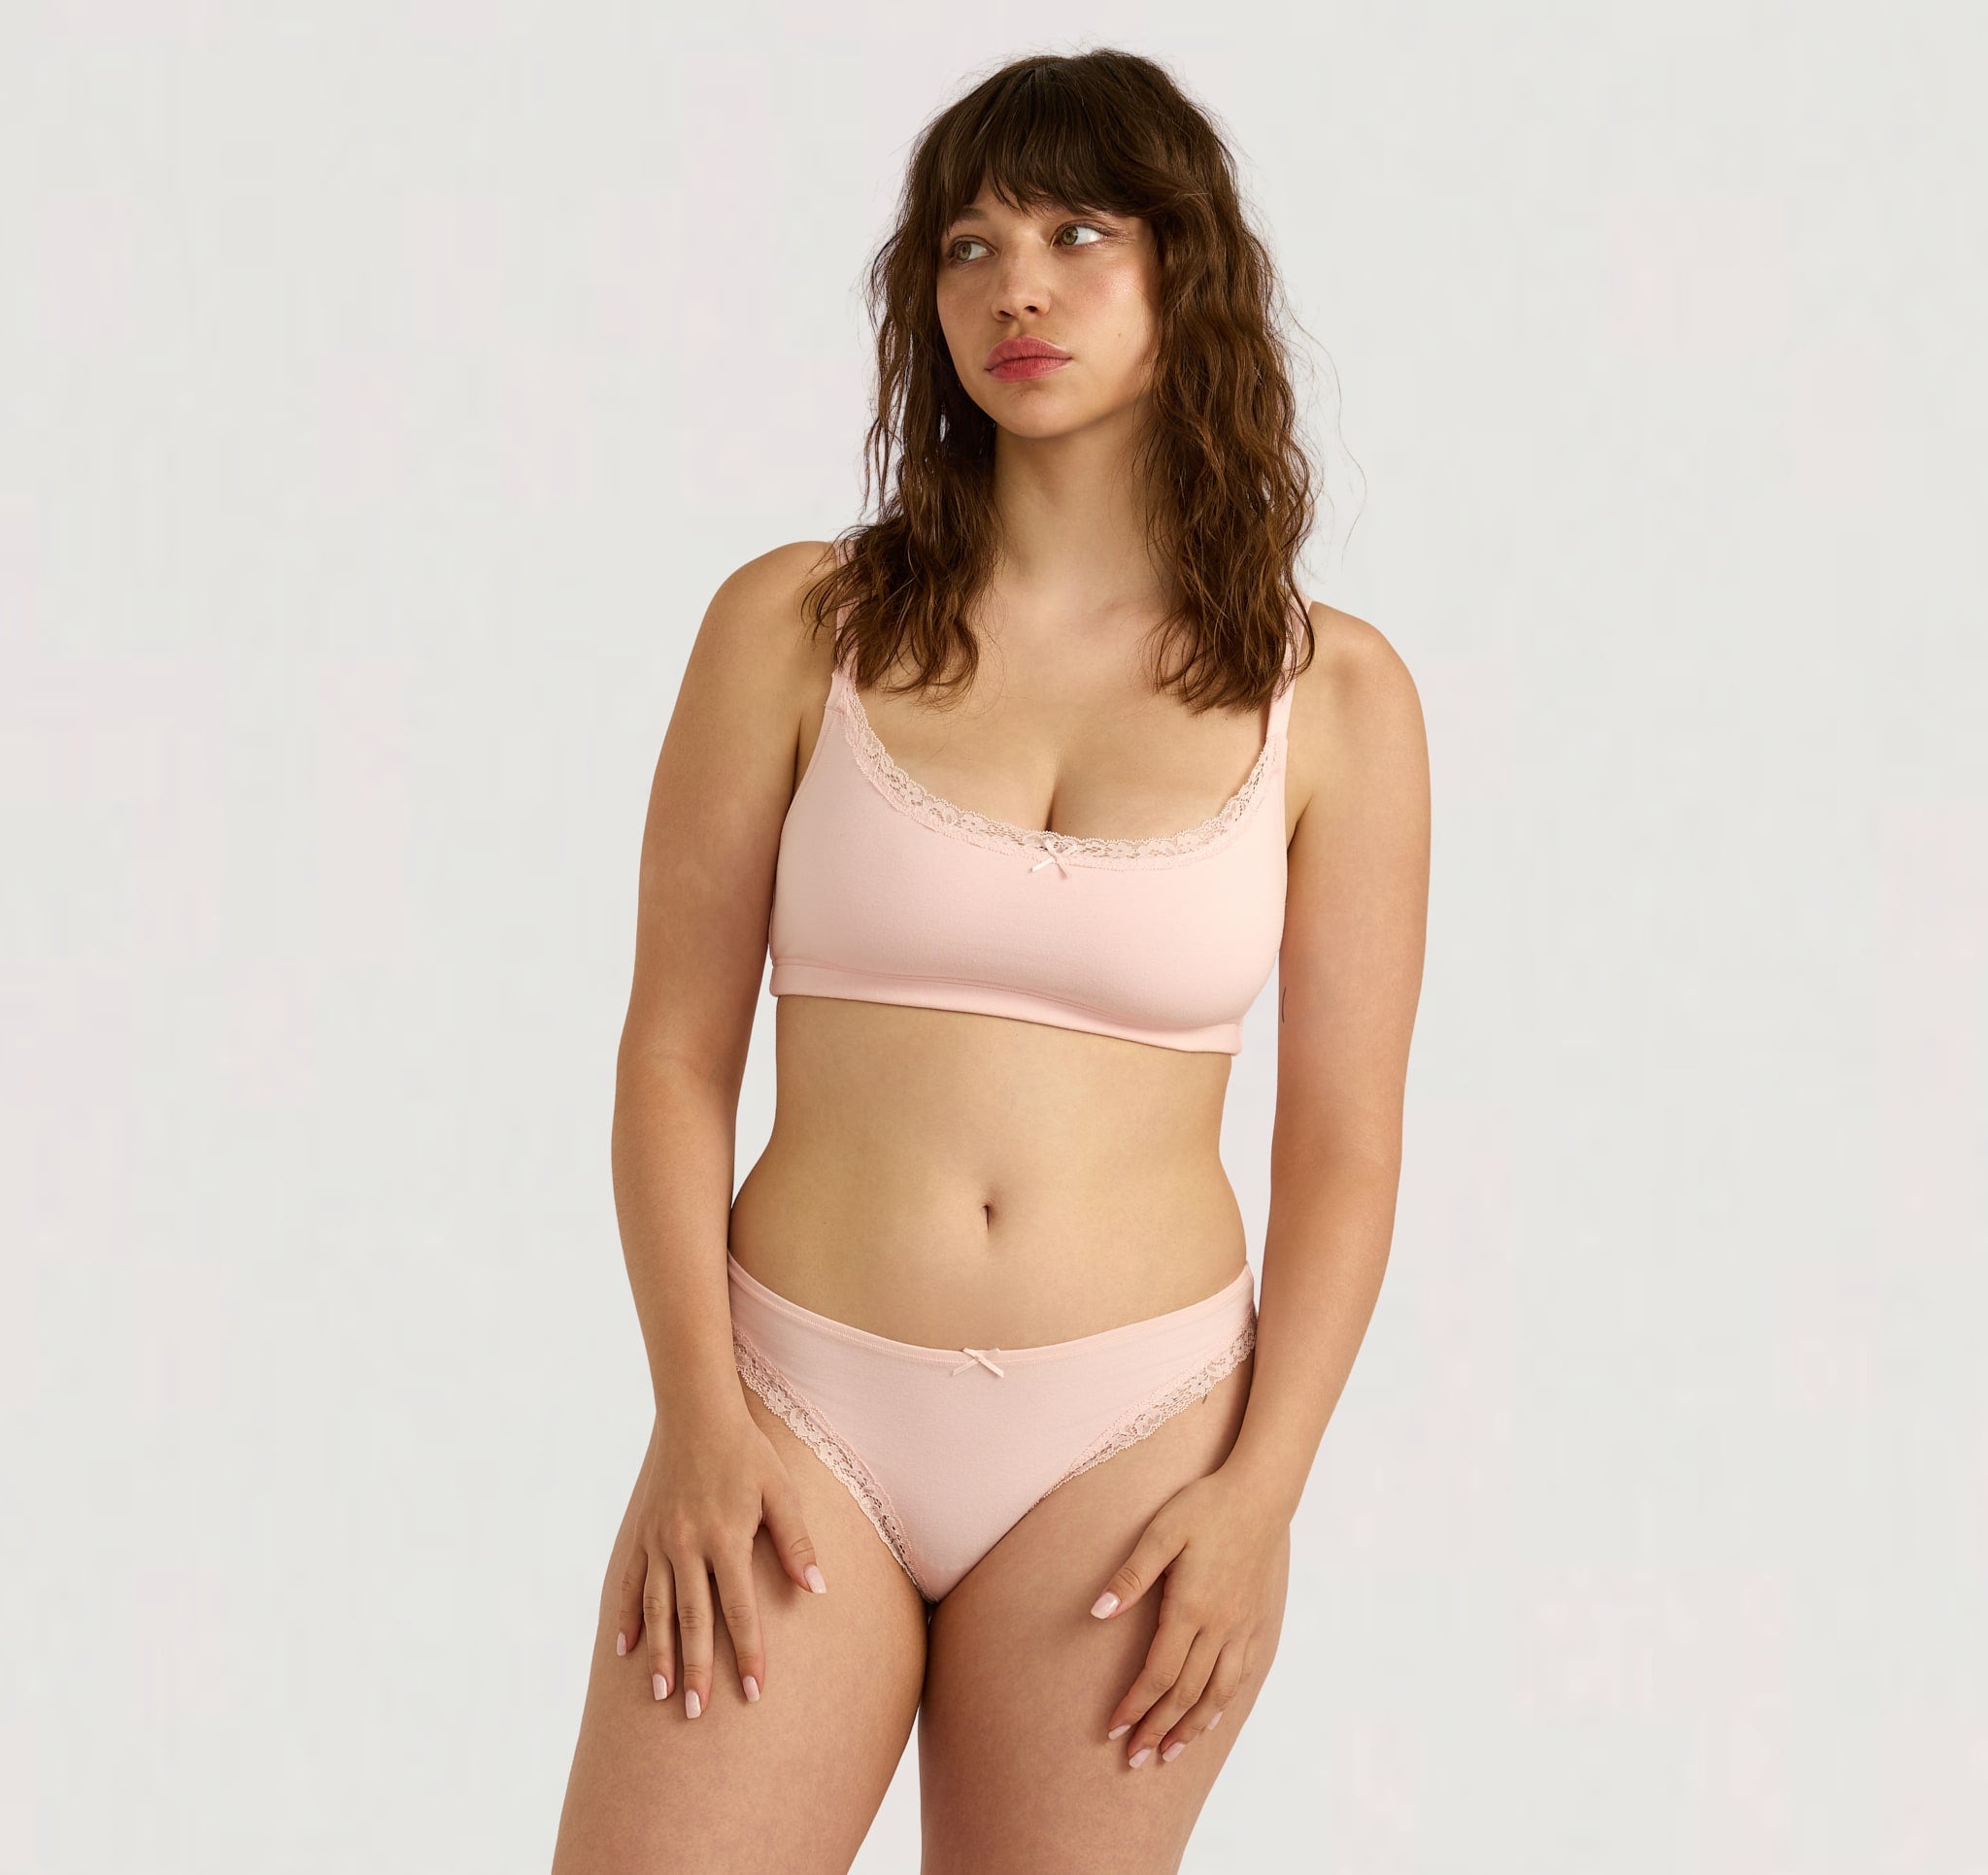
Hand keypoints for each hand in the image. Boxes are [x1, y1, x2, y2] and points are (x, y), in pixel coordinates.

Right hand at [614, 1403, 829, 1717]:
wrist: (696, 1414)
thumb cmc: (747, 1452)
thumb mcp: (780, 1490)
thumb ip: (796, 1541)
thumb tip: (816, 1589)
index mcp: (726, 1538)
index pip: (739, 1609)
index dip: (749, 1652)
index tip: (754, 1691)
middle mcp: (688, 1545)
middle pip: (693, 1619)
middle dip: (697, 1669)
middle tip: (697, 1712)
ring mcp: (660, 1541)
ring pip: (657, 1608)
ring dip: (660, 1654)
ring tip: (662, 1693)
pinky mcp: (643, 1534)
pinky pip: (631, 1582)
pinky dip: (627, 1617)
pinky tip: (625, 1649)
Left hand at [1087, 1464, 1284, 1767]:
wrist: (1261, 1494)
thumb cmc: (1205, 1507)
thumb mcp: (1161, 1532)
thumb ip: (1131, 1576)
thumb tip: (1097, 1613)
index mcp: (1191, 1608)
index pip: (1157, 1674)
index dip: (1134, 1706)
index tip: (1113, 1730)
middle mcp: (1219, 1627)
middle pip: (1185, 1694)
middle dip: (1157, 1729)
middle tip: (1134, 1760)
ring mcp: (1241, 1627)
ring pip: (1216, 1694)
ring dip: (1191, 1727)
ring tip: (1169, 1752)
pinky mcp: (1256, 1621)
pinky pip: (1239, 1676)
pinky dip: (1222, 1704)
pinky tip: (1211, 1717)